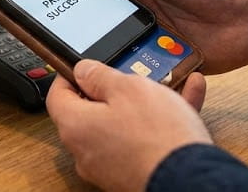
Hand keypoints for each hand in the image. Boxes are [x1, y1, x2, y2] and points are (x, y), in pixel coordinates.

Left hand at [47, 60, 210, 191]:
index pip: (57, 96)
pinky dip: (159, 122)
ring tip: (170, 83)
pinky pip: (141, 140)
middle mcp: (86, 150)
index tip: (83, 67)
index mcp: (75, 125)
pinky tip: (187, 99)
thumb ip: (99, 75)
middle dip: (114, 89)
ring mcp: (108, 165)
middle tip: (132, 75)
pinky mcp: (132, 173)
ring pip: (123, 124)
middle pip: (91, 111)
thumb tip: (82, 70)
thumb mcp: (128, 87)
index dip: (69, 76)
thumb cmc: (156, 137)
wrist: (189, 180)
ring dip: (145, 102)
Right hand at [77, 0, 247, 73]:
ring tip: (83, 57)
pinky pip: (139, 68)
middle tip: (56, 35)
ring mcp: (149, 35)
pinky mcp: (164, 60)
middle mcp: (137, 8)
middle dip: (80, 27)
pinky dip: (129, 70)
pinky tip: (115, 73)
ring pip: (114, 46)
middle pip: (98, 20)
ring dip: (103, 51)